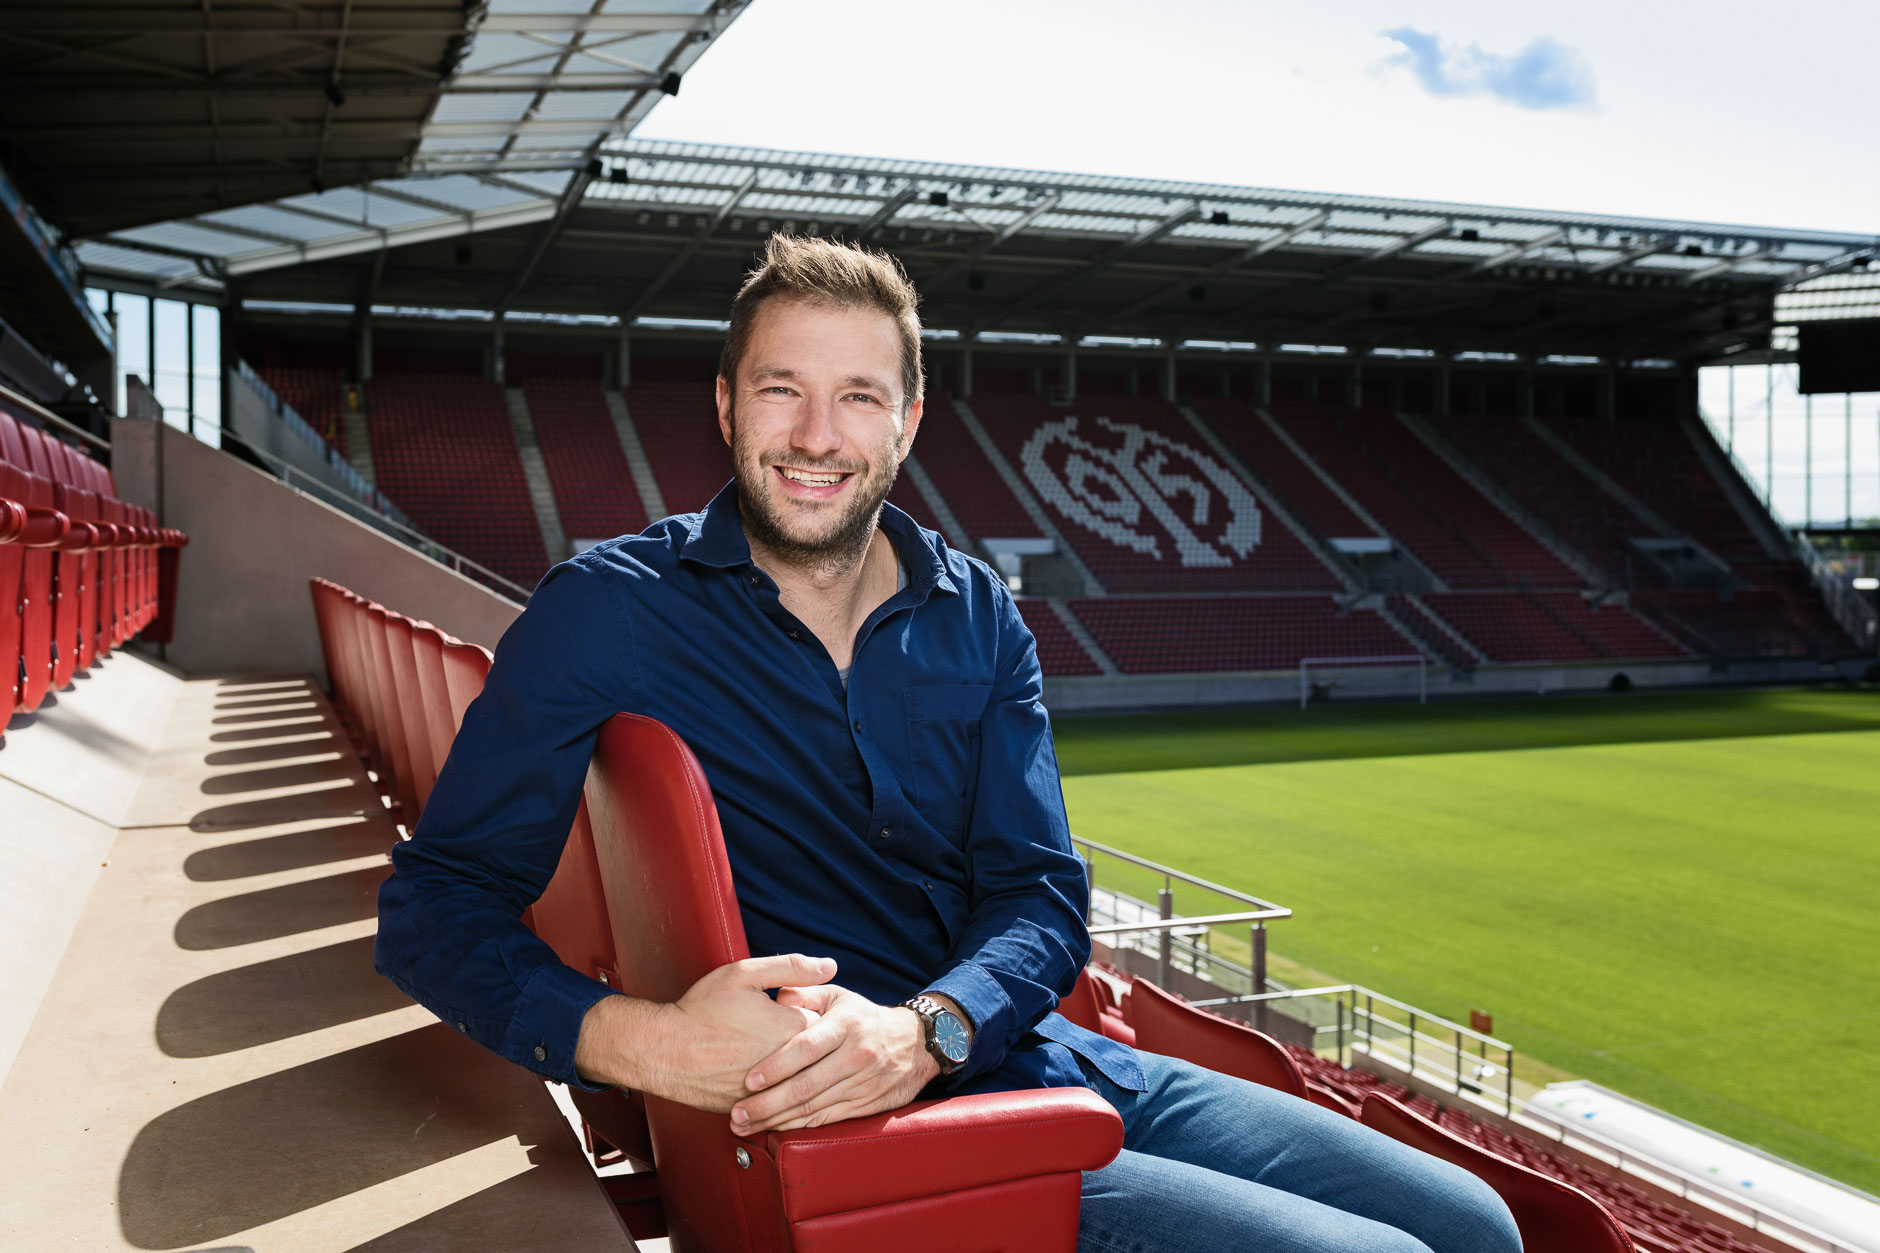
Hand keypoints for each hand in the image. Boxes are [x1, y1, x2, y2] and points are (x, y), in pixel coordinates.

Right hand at [573, 953, 834, 1112]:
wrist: (663, 1050)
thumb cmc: (701, 1009)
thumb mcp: (745, 974)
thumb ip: (792, 967)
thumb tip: (831, 966)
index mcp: (793, 1027)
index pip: (826, 1021)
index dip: (805, 1011)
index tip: (786, 1009)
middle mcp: (789, 1064)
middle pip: (816, 1052)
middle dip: (799, 1041)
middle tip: (766, 1031)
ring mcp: (774, 1090)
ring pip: (798, 1078)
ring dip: (788, 1067)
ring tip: (755, 1050)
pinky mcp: (757, 1109)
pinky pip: (779, 1099)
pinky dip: (772, 1088)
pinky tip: (751, 1073)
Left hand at [729, 983, 937, 1134]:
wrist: (916, 1045)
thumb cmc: (865, 1018)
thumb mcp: (840, 996)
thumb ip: (806, 994)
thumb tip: (776, 997)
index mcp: (846, 1025)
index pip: (806, 1048)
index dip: (776, 1067)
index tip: (748, 1081)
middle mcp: (855, 1056)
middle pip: (806, 1086)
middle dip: (767, 1104)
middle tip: (737, 1114)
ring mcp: (861, 1084)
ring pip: (813, 1108)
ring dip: (776, 1120)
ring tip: (745, 1125)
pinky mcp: (864, 1105)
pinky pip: (826, 1119)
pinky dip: (798, 1127)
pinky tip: (774, 1129)